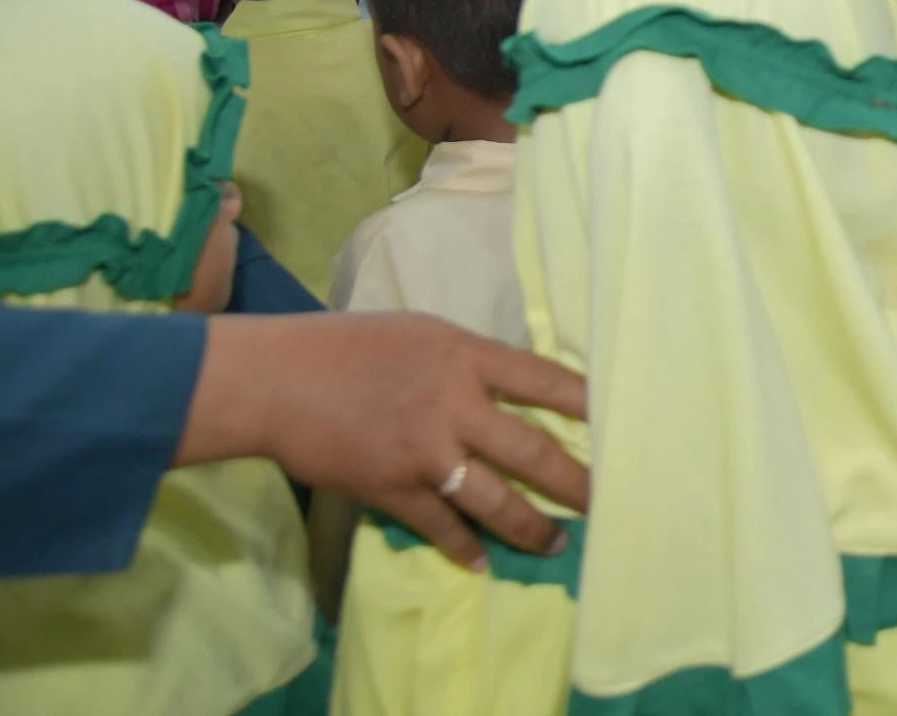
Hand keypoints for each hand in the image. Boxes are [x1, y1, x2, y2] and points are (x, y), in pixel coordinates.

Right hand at [178, 313, 590, 572]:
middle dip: (575, 482)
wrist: (276, 380)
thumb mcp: (421, 333)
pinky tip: (483, 562)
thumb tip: (512, 387)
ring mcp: (424, 451)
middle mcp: (453, 403)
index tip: (619, 423)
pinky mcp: (392, 488)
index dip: (586, 405)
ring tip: (556, 542)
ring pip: (495, 499)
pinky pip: (442, 526)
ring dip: (530, 527)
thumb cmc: (348, 346)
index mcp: (463, 355)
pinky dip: (465, 547)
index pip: (544, 379)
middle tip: (606, 501)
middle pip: (532, 451)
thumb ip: (468, 361)